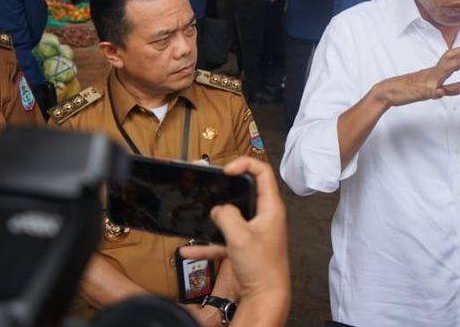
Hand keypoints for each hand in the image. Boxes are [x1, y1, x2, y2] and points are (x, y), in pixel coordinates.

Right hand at [180, 157, 289, 321]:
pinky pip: (222, 239)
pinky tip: (189, 249)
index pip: (262, 172)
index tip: (226, 171)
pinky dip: (207, 243)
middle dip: (225, 188)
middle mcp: (264, 216)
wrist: (265, 297)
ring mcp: (253, 231)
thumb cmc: (262, 267)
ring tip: (197, 212)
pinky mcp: (244, 247)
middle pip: (245, 191)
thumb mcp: (240, 236)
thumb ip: (226, 215)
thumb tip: (218, 209)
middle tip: (209, 185)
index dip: (244, 164)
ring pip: (231, 216)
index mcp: (270, 207)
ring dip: (213, 217)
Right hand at [374, 41, 459, 107]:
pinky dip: (436, 91)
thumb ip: (449, 88)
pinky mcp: (419, 92)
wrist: (388, 91)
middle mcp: (432, 73)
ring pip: (443, 71)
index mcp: (435, 72)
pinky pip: (429, 92)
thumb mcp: (433, 90)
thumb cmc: (409, 89)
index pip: (452, 58)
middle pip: (450, 59)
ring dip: (457, 64)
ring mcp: (426, 82)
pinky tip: (440, 92)